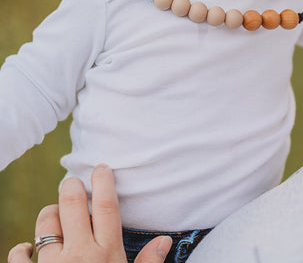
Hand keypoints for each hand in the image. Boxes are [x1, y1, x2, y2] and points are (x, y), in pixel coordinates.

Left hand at [7, 165, 170, 262]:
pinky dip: (21, 250)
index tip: (101, 167)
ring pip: (46, 224)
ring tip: (54, 212)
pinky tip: (26, 249)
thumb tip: (165, 240)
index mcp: (106, 253)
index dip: (104, 182)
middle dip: (70, 187)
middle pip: (72, 205)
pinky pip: (19, 257)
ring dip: (48, 213)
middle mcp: (79, 254)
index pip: (106, 207)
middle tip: (71, 181)